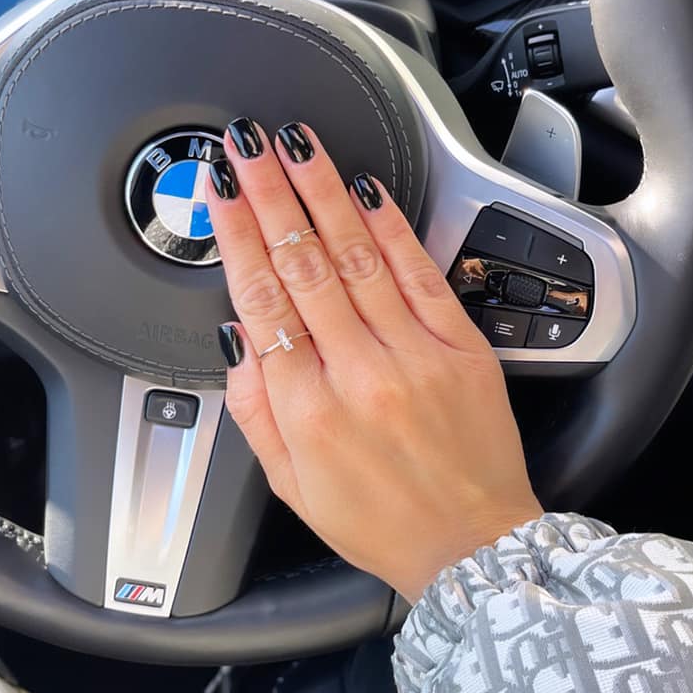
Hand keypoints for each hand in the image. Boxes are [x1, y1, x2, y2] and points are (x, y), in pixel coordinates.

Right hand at [207, 118, 541, 601]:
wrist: (473, 547)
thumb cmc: (382, 520)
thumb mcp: (292, 486)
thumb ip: (256, 410)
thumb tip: (239, 337)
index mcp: (308, 412)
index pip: (260, 300)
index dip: (235, 236)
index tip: (219, 193)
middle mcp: (359, 375)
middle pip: (303, 265)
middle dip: (269, 194)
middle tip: (245, 145)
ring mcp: (414, 355)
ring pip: (357, 256)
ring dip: (321, 193)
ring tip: (295, 146)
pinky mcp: (460, 346)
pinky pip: (419, 273)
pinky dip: (391, 226)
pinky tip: (366, 189)